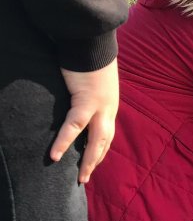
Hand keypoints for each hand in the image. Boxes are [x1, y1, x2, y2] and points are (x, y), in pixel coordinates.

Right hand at [51, 59, 119, 183]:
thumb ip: (88, 95)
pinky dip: (65, 141)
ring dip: (88, 160)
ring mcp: (100, 107)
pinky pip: (74, 126)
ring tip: (80, 178)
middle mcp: (108, 109)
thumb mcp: (93, 82)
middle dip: (96, 161)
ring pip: (96, 141)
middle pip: (105, 142)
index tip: (93, 163)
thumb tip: (77, 101)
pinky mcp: (86, 100)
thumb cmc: (89, 59)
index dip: (100, 150)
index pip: (107, 134)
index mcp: (109, 105)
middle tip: (85, 178)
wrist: (92, 42)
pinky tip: (56, 155)